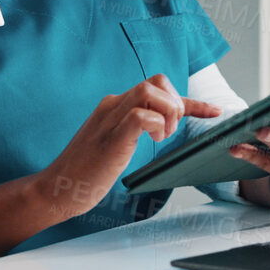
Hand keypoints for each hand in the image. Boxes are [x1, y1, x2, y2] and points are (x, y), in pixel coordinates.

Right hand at [39, 74, 219, 219]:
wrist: (57, 188)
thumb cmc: (87, 171)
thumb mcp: (115, 144)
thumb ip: (133, 130)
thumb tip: (158, 126)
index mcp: (115, 106)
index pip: (156, 88)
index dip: (189, 100)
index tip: (212, 112)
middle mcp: (113, 106)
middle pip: (155, 80)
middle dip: (176, 102)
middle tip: (172, 131)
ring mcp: (110, 119)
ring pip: (148, 91)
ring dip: (167, 112)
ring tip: (162, 136)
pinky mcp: (111, 138)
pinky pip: (140, 116)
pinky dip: (156, 125)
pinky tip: (153, 140)